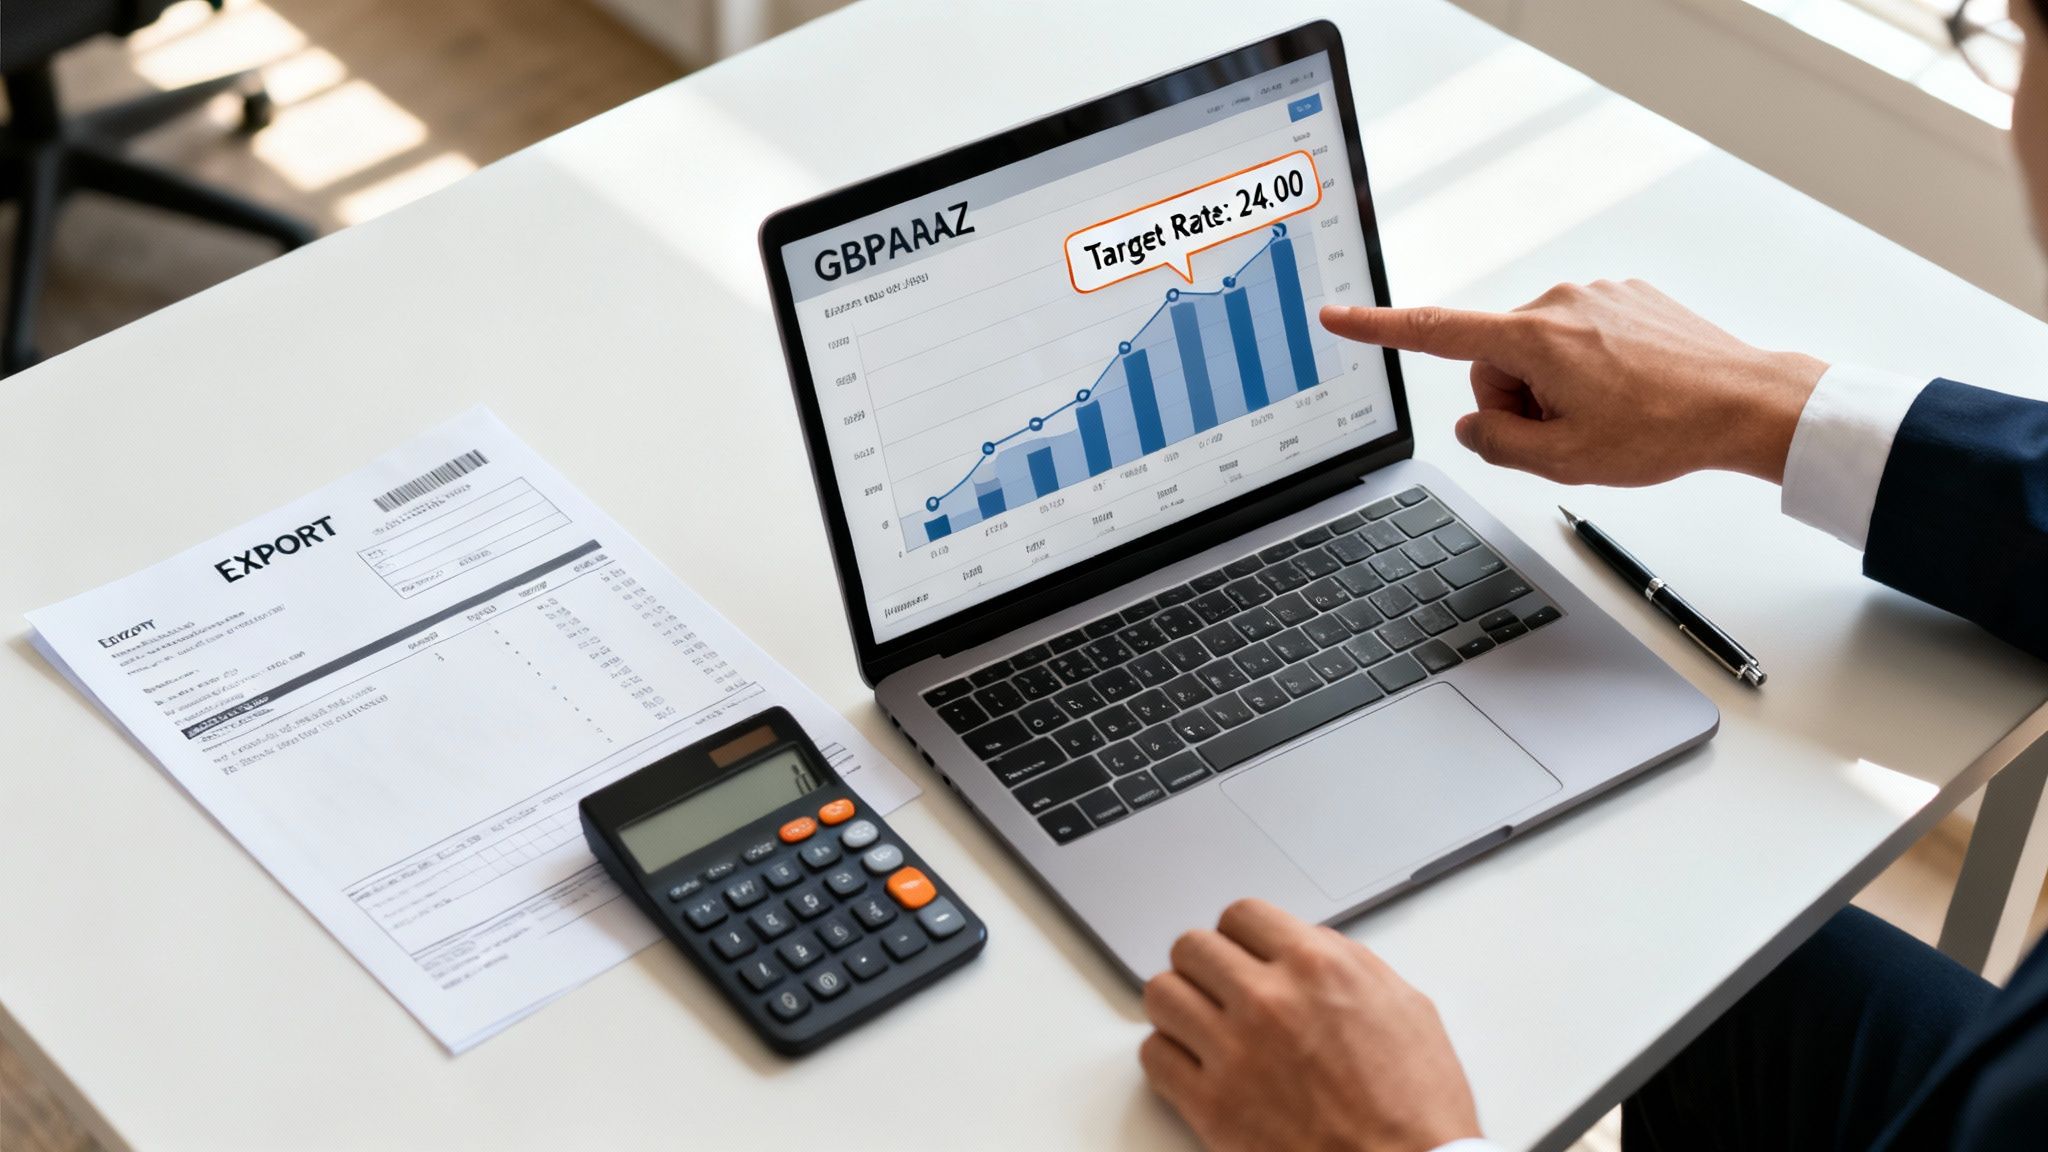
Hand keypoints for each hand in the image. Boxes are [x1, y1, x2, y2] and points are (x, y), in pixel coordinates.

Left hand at [1139, 898, 1481, 1151]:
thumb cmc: (1417, 1105)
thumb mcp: (1404, 1006)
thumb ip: (1346, 963)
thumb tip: (1307, 944)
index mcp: (1318, 967)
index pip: (1241, 914)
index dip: (1239, 935)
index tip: (1241, 952)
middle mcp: (1269, 1000)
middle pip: (1192, 948)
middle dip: (1203, 965)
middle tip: (1216, 988)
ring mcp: (1234, 1052)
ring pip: (1162, 995)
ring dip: (1177, 1006)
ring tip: (1198, 1024)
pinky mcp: (1212, 1106)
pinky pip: (1154, 1057)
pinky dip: (1168, 1058)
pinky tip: (1194, 1066)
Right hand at [1320, 280, 1827, 485]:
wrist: (1747, 402)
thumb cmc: (1665, 430)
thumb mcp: (1563, 461)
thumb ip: (1497, 444)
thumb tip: (1473, 426)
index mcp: (1535, 338)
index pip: (1434, 332)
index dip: (1377, 328)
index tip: (1336, 317)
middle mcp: (1559, 302)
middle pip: (1495, 358)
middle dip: (1518, 399)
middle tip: (1569, 432)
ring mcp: (1595, 294)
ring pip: (1540, 351)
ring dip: (1558, 387)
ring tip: (1611, 414)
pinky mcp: (1625, 296)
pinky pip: (1580, 337)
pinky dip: (1591, 368)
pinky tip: (1631, 391)